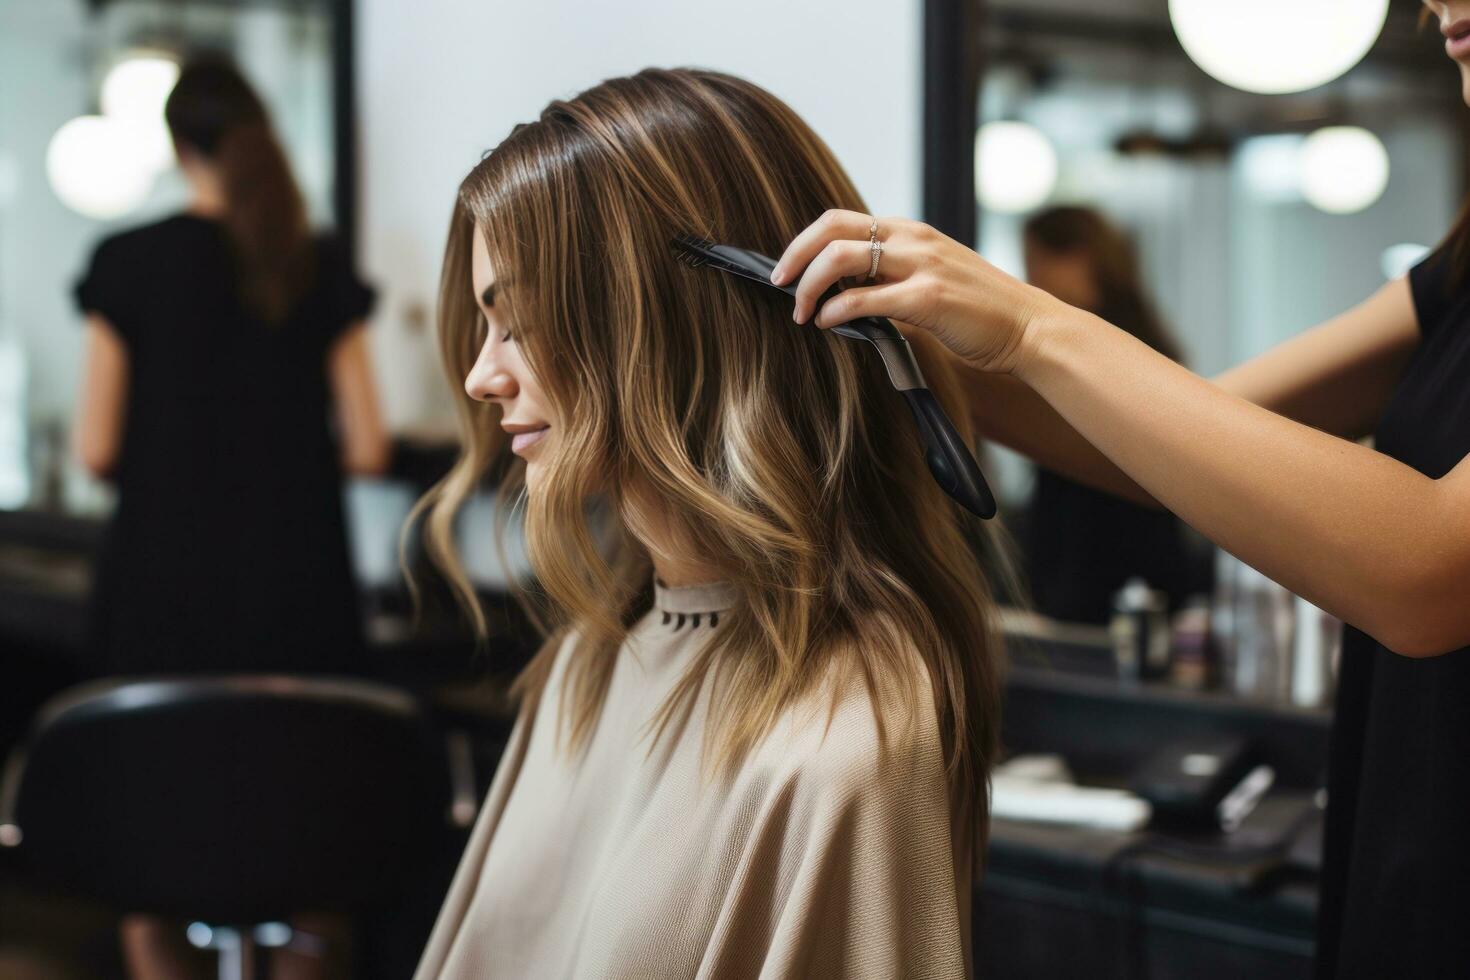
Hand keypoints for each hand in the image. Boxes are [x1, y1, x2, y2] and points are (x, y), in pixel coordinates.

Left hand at [770, 209, 1064, 375]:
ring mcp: (921, 264)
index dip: (804, 242)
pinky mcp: (928, 297)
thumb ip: (892, 278)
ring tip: (801, 312)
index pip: (841, 220)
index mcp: (910, 231)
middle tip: (779, 285)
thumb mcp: (930, 279)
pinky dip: (836, 311)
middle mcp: (912, 238)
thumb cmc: (978, 310)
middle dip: (795, 256)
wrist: (1027, 327)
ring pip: (842, 258)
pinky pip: (866, 299)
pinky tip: (828, 324)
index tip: (787, 270)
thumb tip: (844, 295)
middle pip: (831, 228)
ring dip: (810, 285)